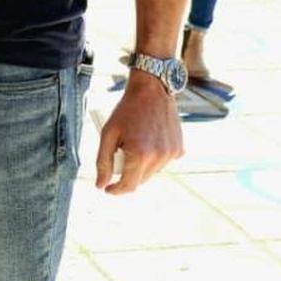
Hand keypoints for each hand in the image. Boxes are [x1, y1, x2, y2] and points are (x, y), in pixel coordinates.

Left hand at [95, 70, 182, 193]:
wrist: (151, 91)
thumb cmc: (127, 111)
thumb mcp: (108, 134)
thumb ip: (103, 161)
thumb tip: (101, 185)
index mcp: (141, 154)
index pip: (129, 186)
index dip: (116, 190)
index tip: (107, 188)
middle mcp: (160, 157)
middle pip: (140, 181)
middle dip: (126, 175)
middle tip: (118, 154)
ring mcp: (172, 154)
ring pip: (152, 173)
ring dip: (140, 166)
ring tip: (134, 143)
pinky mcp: (179, 149)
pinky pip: (163, 163)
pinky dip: (153, 159)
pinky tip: (148, 141)